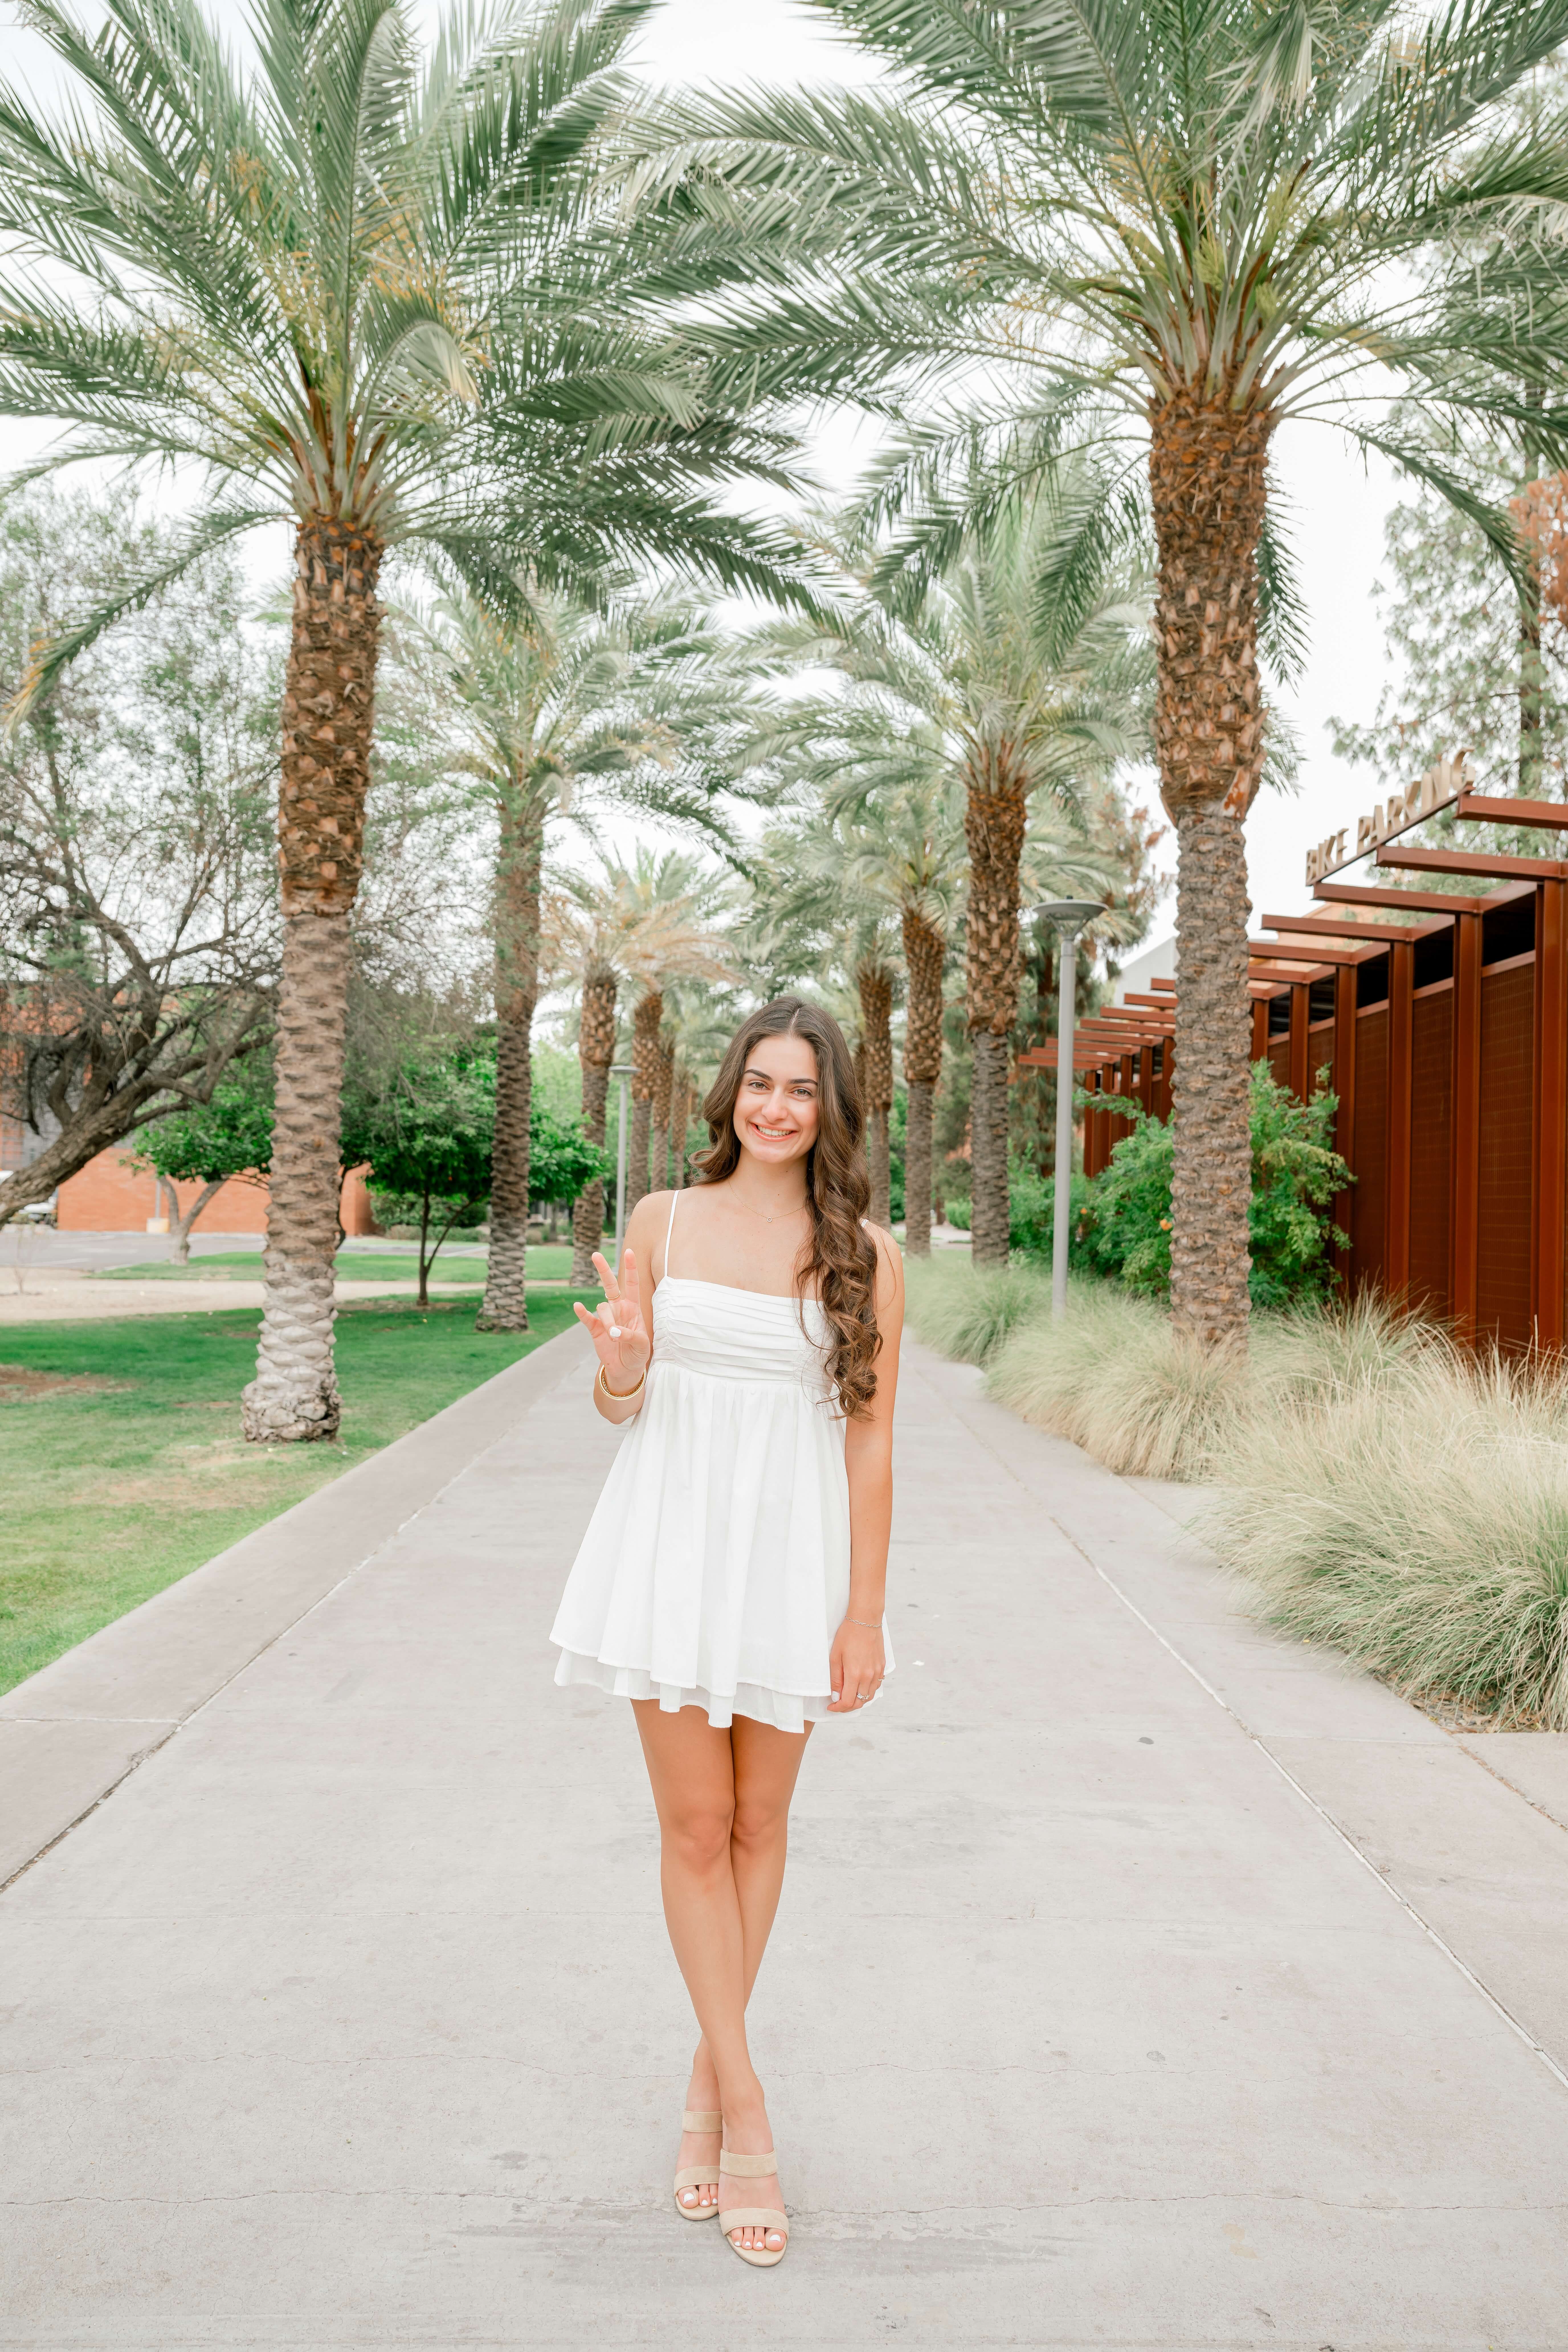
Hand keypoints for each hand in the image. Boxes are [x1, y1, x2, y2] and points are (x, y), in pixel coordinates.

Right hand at [573, 1248, 650, 1395]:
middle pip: (610, 1285)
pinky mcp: (595, 1329)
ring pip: (602, 1308)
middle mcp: (619, 1309)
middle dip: (603, 1270)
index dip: (631, 1268)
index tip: (629, 1251)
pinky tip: (578, 1306)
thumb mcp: (642, 1345)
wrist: (626, 1368)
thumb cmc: (638, 1353)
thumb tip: (614, 1331)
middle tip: (595, 1255)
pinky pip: (587, 1318)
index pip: (632, 1284)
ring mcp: (606, 1318)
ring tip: (613, 1337)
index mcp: (633, 1308)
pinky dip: (582, 1313)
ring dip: (607, 1320)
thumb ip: (631, 1335)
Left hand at [828, 1616, 884, 1712]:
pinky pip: (876, 1686)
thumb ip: (836, 1679)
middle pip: (860, 1702)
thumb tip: (835, 1695)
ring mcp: (877, 1671)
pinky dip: (867, 1691)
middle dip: (847, 1707)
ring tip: (848, 1697)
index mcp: (855, 1674)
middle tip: (838, 1704)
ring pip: (869, 1696)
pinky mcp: (882, 1666)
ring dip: (858, 1700)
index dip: (838, 1707)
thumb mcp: (835, 1657)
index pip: (848, 1701)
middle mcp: (869, 1676)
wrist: (865, 1620)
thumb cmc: (848, 1635)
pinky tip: (859, 1686)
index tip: (831, 1706)